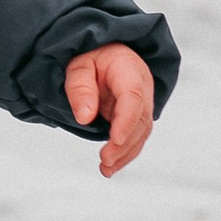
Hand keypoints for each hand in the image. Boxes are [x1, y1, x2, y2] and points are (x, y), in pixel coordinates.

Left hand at [65, 42, 155, 173]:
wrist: (104, 51)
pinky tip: (111, 167)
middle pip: (140, 119)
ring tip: (106, 169)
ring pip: (141, 132)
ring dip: (126, 153)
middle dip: (124, 143)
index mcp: (129, 70)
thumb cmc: (90, 55)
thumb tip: (85, 118)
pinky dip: (125, 152)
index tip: (114, 139)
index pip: (133, 97)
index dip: (126, 120)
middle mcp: (143, 87)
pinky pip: (135, 136)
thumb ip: (80, 88)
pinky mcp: (136, 115)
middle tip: (105, 160)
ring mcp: (143, 102)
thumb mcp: (78, 64)